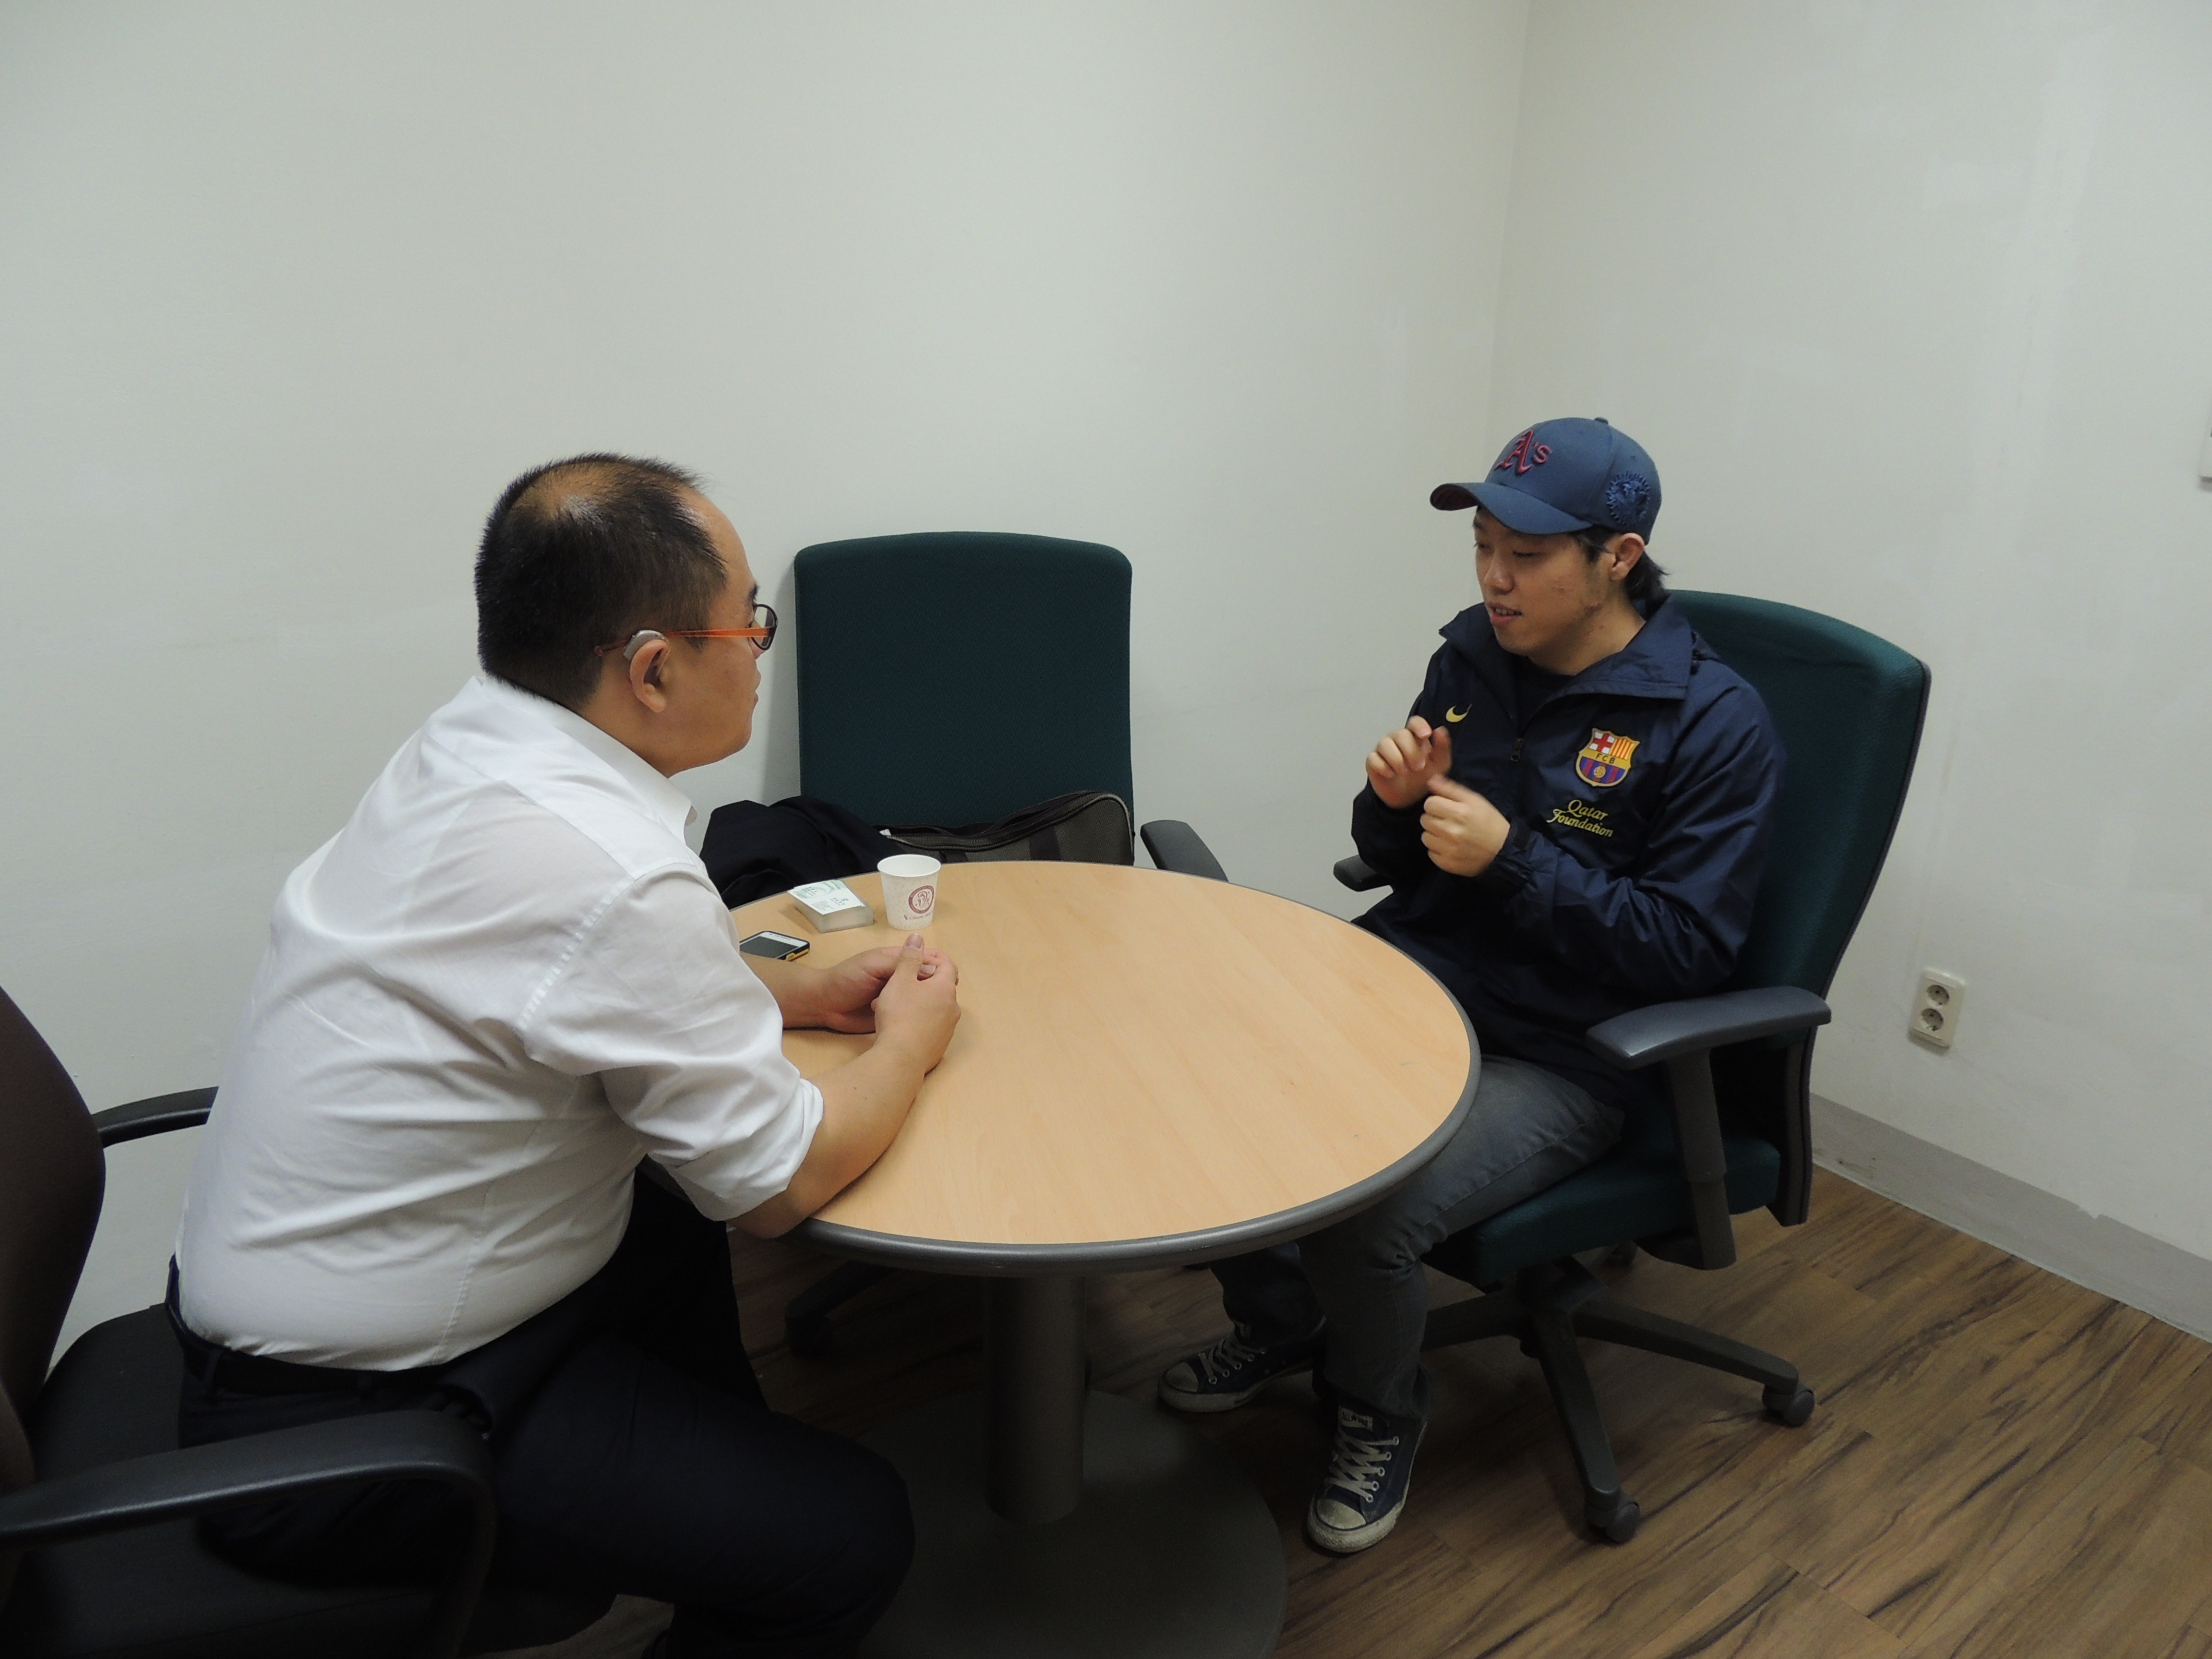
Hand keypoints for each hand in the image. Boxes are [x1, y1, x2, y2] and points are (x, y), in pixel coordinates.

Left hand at [807, 940, 955, 1032]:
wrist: (825, 1005)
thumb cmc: (848, 978)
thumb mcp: (874, 965)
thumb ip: (900, 965)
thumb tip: (933, 969)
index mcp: (896, 961)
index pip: (925, 960)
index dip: (939, 967)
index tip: (950, 980)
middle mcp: (900, 979)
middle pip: (926, 981)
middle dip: (936, 989)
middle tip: (945, 1001)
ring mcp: (897, 999)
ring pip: (919, 1000)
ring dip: (927, 1005)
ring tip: (937, 1014)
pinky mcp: (892, 1016)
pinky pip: (908, 1015)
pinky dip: (916, 1019)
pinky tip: (924, 1025)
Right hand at [869, 934, 961, 1071]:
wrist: (901, 1058)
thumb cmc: (899, 1015)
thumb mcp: (900, 980)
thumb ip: (909, 957)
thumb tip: (917, 938)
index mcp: (945, 989)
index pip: (947, 966)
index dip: (934, 958)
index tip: (918, 958)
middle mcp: (952, 1009)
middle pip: (941, 988)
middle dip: (923, 982)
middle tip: (901, 982)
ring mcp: (948, 1030)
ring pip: (936, 1009)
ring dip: (919, 1003)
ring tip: (896, 1005)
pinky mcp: (939, 1047)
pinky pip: (931, 1028)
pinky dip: (920, 1022)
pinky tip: (901, 1026)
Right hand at [1367, 719, 1451, 809]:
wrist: (1409, 798)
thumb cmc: (1423, 777)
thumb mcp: (1439, 764)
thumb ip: (1442, 747)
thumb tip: (1439, 730)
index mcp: (1415, 736)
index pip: (1414, 722)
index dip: (1419, 726)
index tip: (1425, 735)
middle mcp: (1398, 739)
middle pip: (1400, 734)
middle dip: (1410, 751)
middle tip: (1418, 767)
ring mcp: (1384, 749)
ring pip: (1384, 743)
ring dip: (1396, 759)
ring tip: (1404, 772)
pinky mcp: (1373, 761)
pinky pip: (1373, 758)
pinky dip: (1382, 766)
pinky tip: (1390, 775)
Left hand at [1421, 775, 1511, 875]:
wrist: (1503, 850)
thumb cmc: (1489, 821)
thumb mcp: (1475, 800)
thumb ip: (1451, 789)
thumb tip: (1430, 780)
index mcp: (1459, 812)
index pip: (1429, 803)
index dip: (1436, 804)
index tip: (1445, 808)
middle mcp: (1452, 831)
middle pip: (1424, 820)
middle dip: (1434, 818)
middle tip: (1448, 821)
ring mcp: (1449, 850)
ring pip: (1425, 837)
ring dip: (1434, 834)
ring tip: (1449, 834)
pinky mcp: (1448, 864)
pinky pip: (1430, 853)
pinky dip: (1437, 849)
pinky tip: (1450, 846)